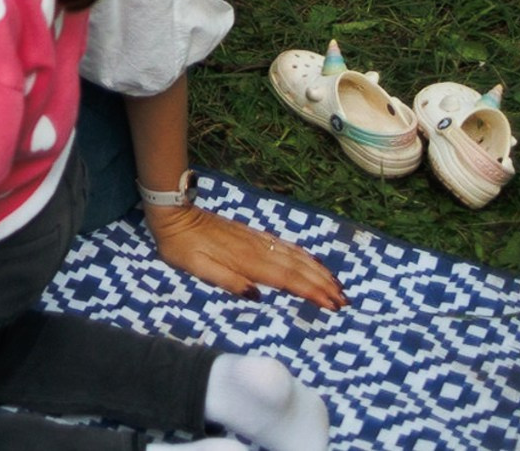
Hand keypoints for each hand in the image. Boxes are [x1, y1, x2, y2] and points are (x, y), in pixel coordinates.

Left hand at [146, 201, 346, 309]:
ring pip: (295, 256)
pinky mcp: (253, 235)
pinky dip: (304, 256)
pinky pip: (285, 246)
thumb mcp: (197, 268)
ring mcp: (256, 240)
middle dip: (323, 285)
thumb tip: (258, 296)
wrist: (173, 213)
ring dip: (318, 271)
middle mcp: (257, 250)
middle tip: (345, 301)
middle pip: (297, 269)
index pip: (287, 280)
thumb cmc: (180, 246)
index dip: (311, 292)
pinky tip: (312, 262)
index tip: (332, 306)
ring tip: (338, 286)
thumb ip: (227, 281)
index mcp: (246, 261)